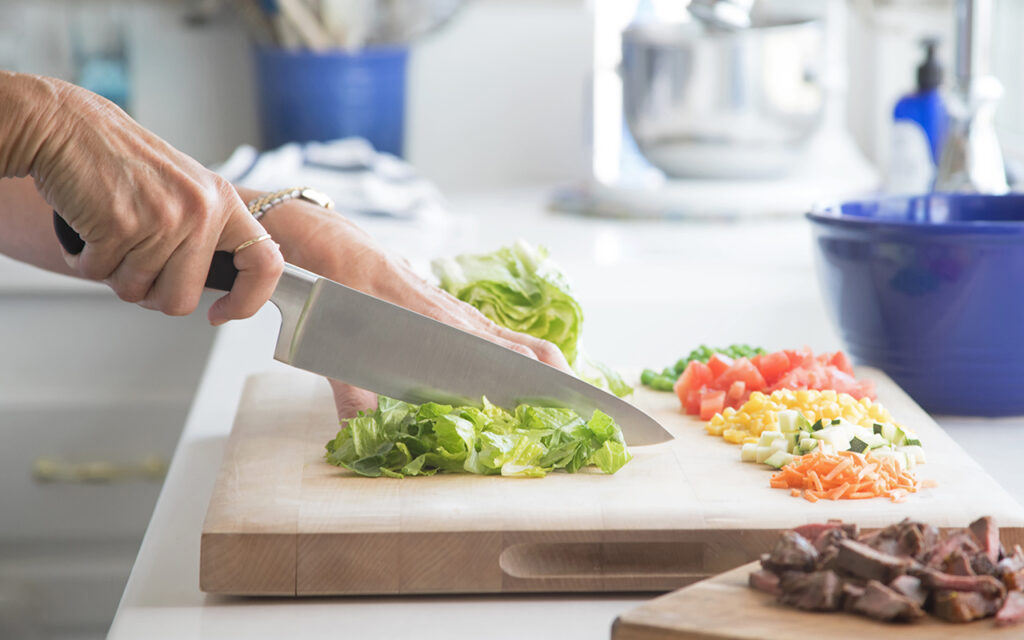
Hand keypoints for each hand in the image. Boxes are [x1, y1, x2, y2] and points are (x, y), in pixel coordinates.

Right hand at [4, 73, 282, 322]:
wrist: (66, 125)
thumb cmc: (122, 162)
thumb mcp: (187, 189)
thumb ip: (207, 234)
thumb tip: (223, 290)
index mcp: (224, 202)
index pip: (266, 264)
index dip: (248, 301)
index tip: (221, 313)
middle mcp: (200, 210)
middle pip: (182, 299)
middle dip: (151, 294)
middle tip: (136, 264)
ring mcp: (162, 218)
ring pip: (136, 291)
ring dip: (114, 273)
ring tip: (110, 234)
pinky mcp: (120, 224)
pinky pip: (99, 274)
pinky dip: (85, 262)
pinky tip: (88, 230)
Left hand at [247, 192, 571, 418]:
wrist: (326, 240)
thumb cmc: (334, 282)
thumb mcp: (336, 336)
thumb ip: (349, 388)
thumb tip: (358, 432)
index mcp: (438, 321)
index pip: (502, 352)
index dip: (534, 376)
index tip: (562, 398)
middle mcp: (456, 315)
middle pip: (523, 345)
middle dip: (556, 374)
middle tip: (582, 405)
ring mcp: (455, 311)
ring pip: (513, 338)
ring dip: (541, 366)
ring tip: (568, 396)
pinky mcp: (447, 309)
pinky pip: (494, 332)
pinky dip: (518, 353)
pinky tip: (526, 372)